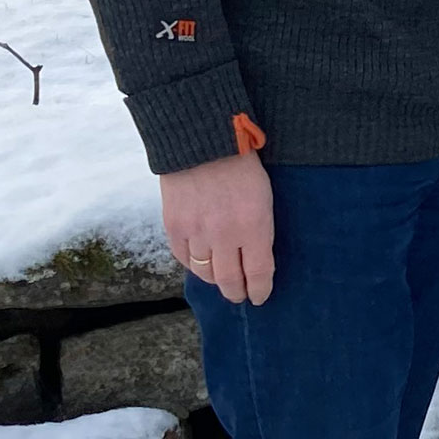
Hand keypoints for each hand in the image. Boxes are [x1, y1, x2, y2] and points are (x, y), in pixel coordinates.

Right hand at [160, 150, 275, 303]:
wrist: (202, 141)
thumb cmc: (242, 166)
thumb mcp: (264, 197)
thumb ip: (260, 230)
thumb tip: (256, 258)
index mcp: (253, 226)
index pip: (259, 273)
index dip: (260, 290)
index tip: (260, 296)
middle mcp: (224, 235)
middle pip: (229, 281)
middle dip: (237, 293)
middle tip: (240, 296)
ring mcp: (196, 233)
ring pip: (205, 273)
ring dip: (215, 281)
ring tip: (222, 281)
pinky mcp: (174, 227)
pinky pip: (183, 258)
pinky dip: (193, 264)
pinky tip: (200, 263)